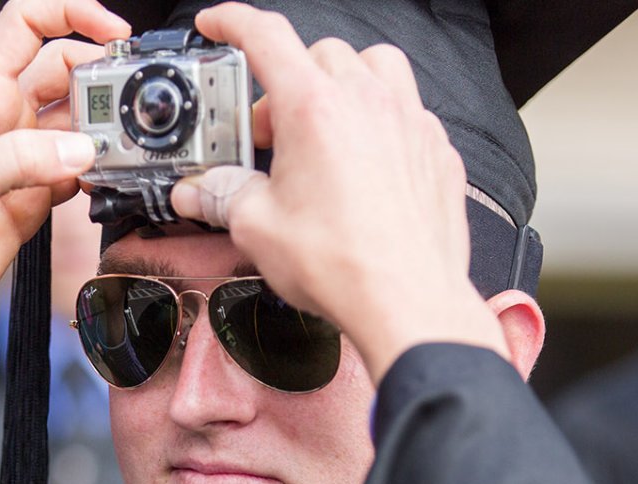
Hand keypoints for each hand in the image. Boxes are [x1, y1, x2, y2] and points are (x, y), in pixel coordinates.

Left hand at [0, 0, 128, 455]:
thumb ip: (19, 161)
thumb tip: (82, 148)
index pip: (25, 24)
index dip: (72, 13)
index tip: (114, 32)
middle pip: (64, 68)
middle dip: (101, 76)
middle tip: (128, 108)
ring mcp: (16, 160)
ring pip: (77, 118)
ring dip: (105, 127)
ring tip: (122, 149)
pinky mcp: (30, 200)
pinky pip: (78, 168)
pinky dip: (100, 170)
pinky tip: (106, 184)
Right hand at [169, 2, 506, 381]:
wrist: (408, 301)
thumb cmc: (343, 264)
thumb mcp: (256, 227)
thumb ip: (222, 195)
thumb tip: (201, 190)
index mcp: (315, 108)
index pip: (266, 36)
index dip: (232, 21)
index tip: (215, 24)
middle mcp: (367, 102)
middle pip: (318, 55)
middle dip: (284, 85)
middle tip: (266, 133)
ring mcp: (409, 122)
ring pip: (373, 67)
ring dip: (341, 84)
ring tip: (322, 127)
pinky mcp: (436, 150)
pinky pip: (406, 110)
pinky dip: (379, 120)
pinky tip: (363, 160)